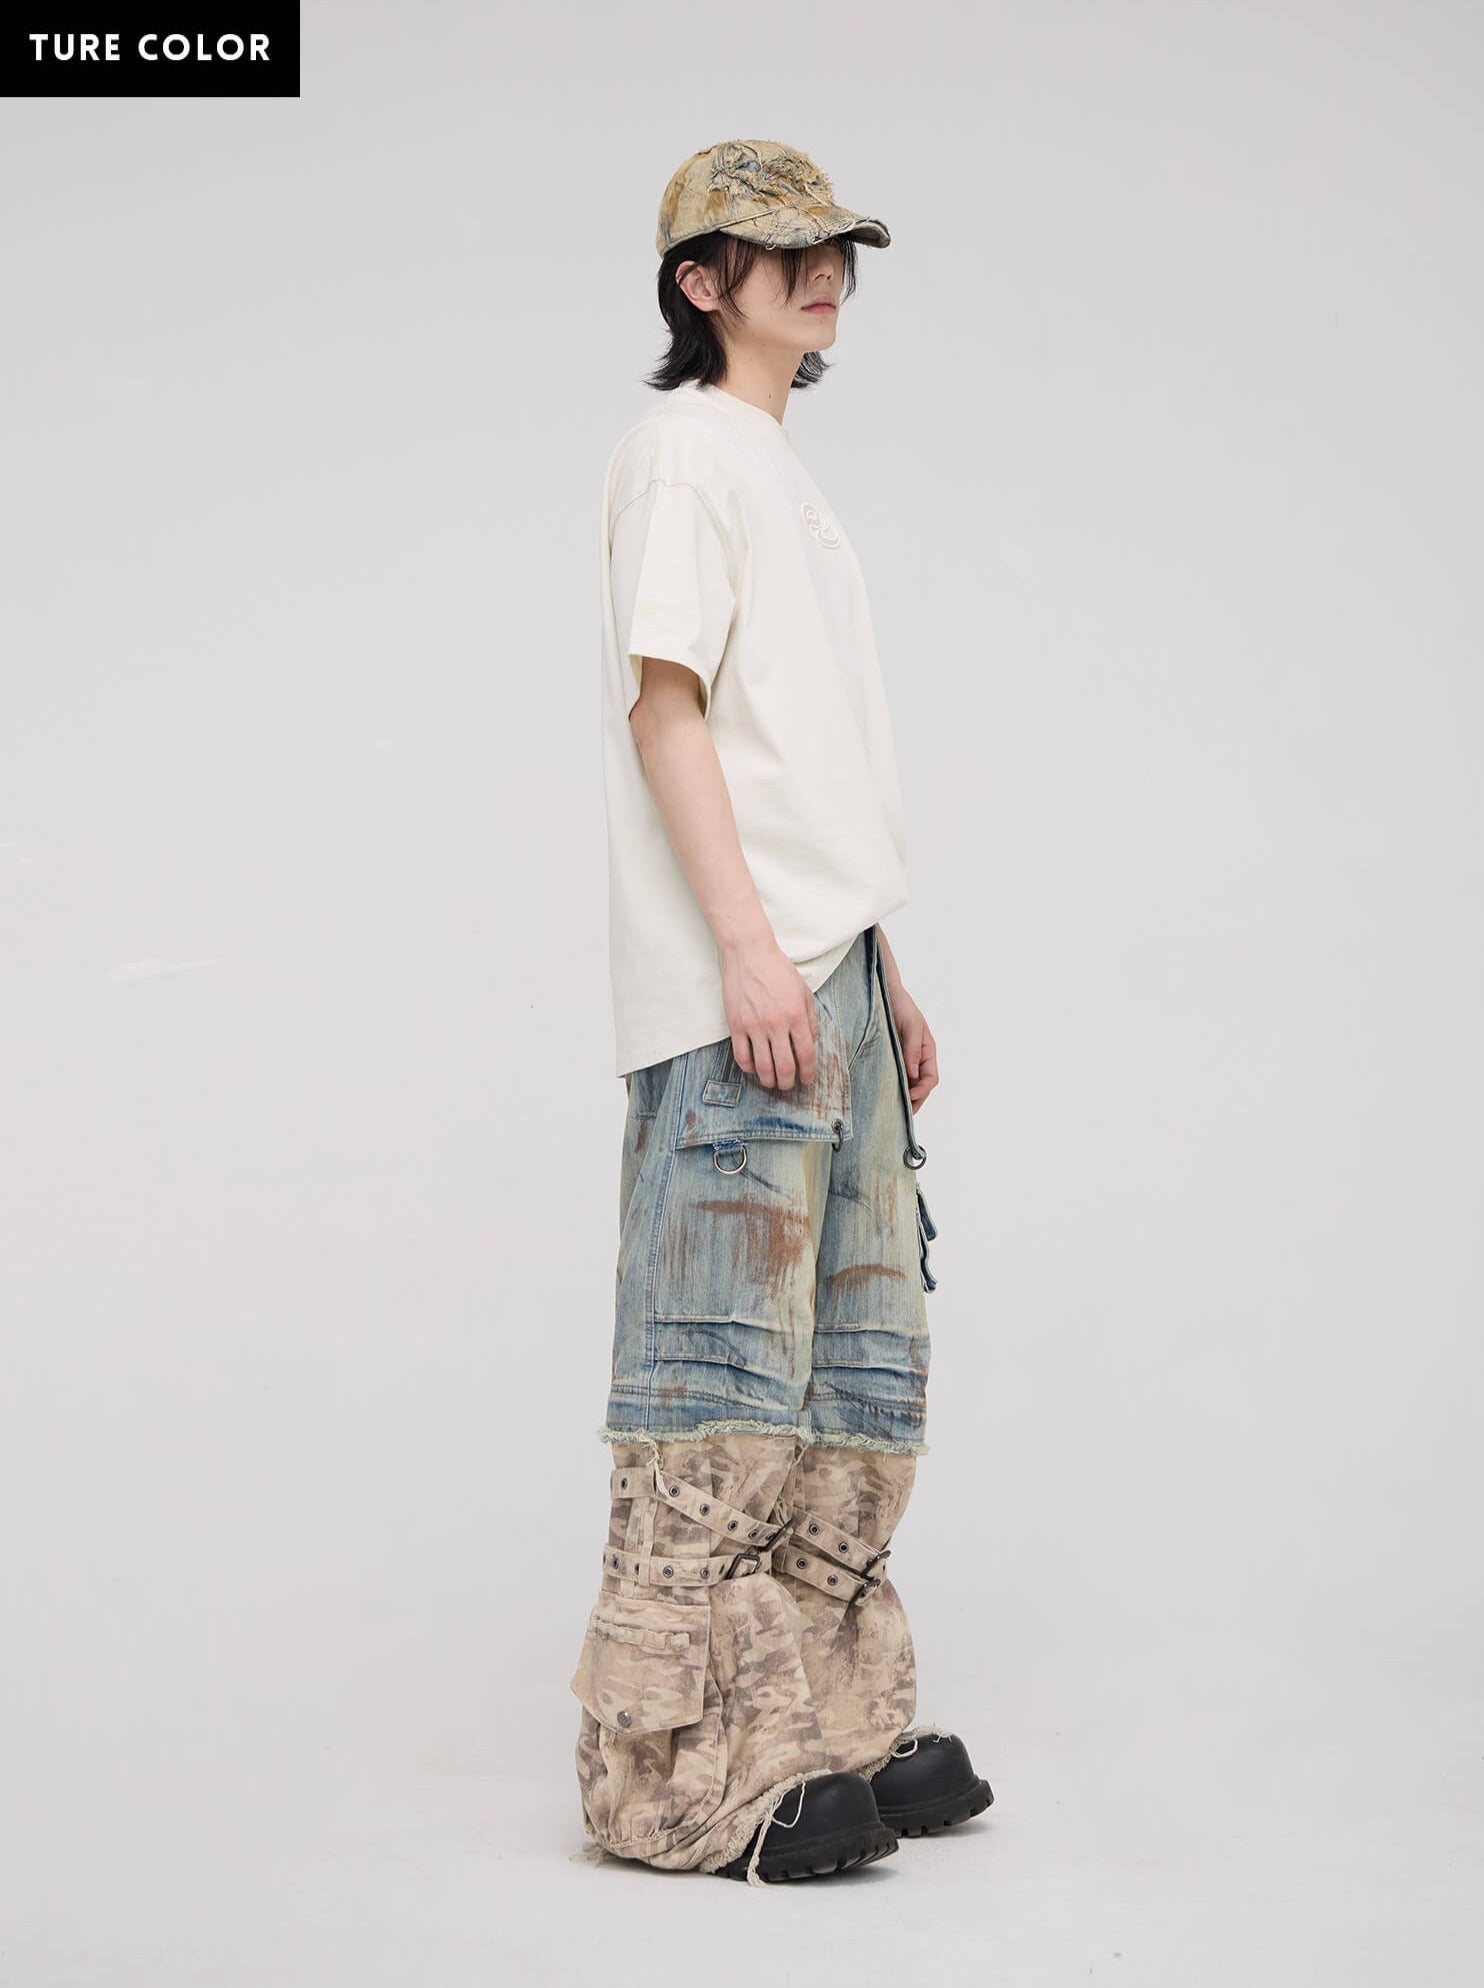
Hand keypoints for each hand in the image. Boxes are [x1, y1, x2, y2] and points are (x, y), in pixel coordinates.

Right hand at [719, 941, 818, 1090]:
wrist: (749, 953)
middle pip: (784, 1066)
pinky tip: (754, 1068)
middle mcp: (776, 1024)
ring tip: (772, 1082)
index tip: (807, 1079)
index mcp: (796, 1015)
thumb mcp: (803, 990)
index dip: (808, 1072)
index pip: (806, 1054)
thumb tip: (812, 1041)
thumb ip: (810, 1017)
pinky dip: (749, 1068)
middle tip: (788, 1085)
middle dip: (788, 1082)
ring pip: (763, 1066)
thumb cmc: (778, 969)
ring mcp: (754, 1026)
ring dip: (769, 1080)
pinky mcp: (736, 1025)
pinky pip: (741, 1056)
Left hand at [887, 981, 938, 1111]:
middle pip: (921, 1087)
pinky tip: (884, 1094)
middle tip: (901, 1114)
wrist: (885, 994)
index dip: (922, 1091)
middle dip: (914, 1101)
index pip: (931, 1078)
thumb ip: (913, 1049)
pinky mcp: (891, 1057)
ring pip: (908, 1084)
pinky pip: (895, 1076)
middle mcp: (918, 1058)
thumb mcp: (911, 1026)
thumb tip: (913, 1075)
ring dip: (904, 1097)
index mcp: (927, 1052)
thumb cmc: (902, 1006)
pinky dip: (892, 1087)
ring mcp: (904, 1059)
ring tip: (892, 1109)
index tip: (909, 1097)